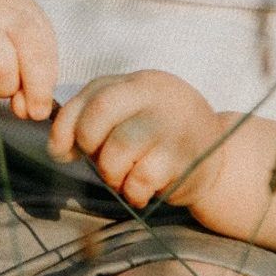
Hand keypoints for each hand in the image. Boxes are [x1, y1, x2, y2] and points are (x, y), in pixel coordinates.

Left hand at [46, 71, 226, 207]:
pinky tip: (141, 190)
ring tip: (123, 177)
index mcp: (134, 83)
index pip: (88, 97)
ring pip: (118, 150)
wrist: (215, 150)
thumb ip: (92, 119)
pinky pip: (141, 178)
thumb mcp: (128, 114)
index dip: (65, 127)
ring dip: (111, 172)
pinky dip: (133, 192)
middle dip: (89, 146)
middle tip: (101, 161)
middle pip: (98, 115)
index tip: (63, 151)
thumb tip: (59, 149)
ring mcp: (170, 125)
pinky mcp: (184, 157)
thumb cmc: (157, 133)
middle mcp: (153, 96)